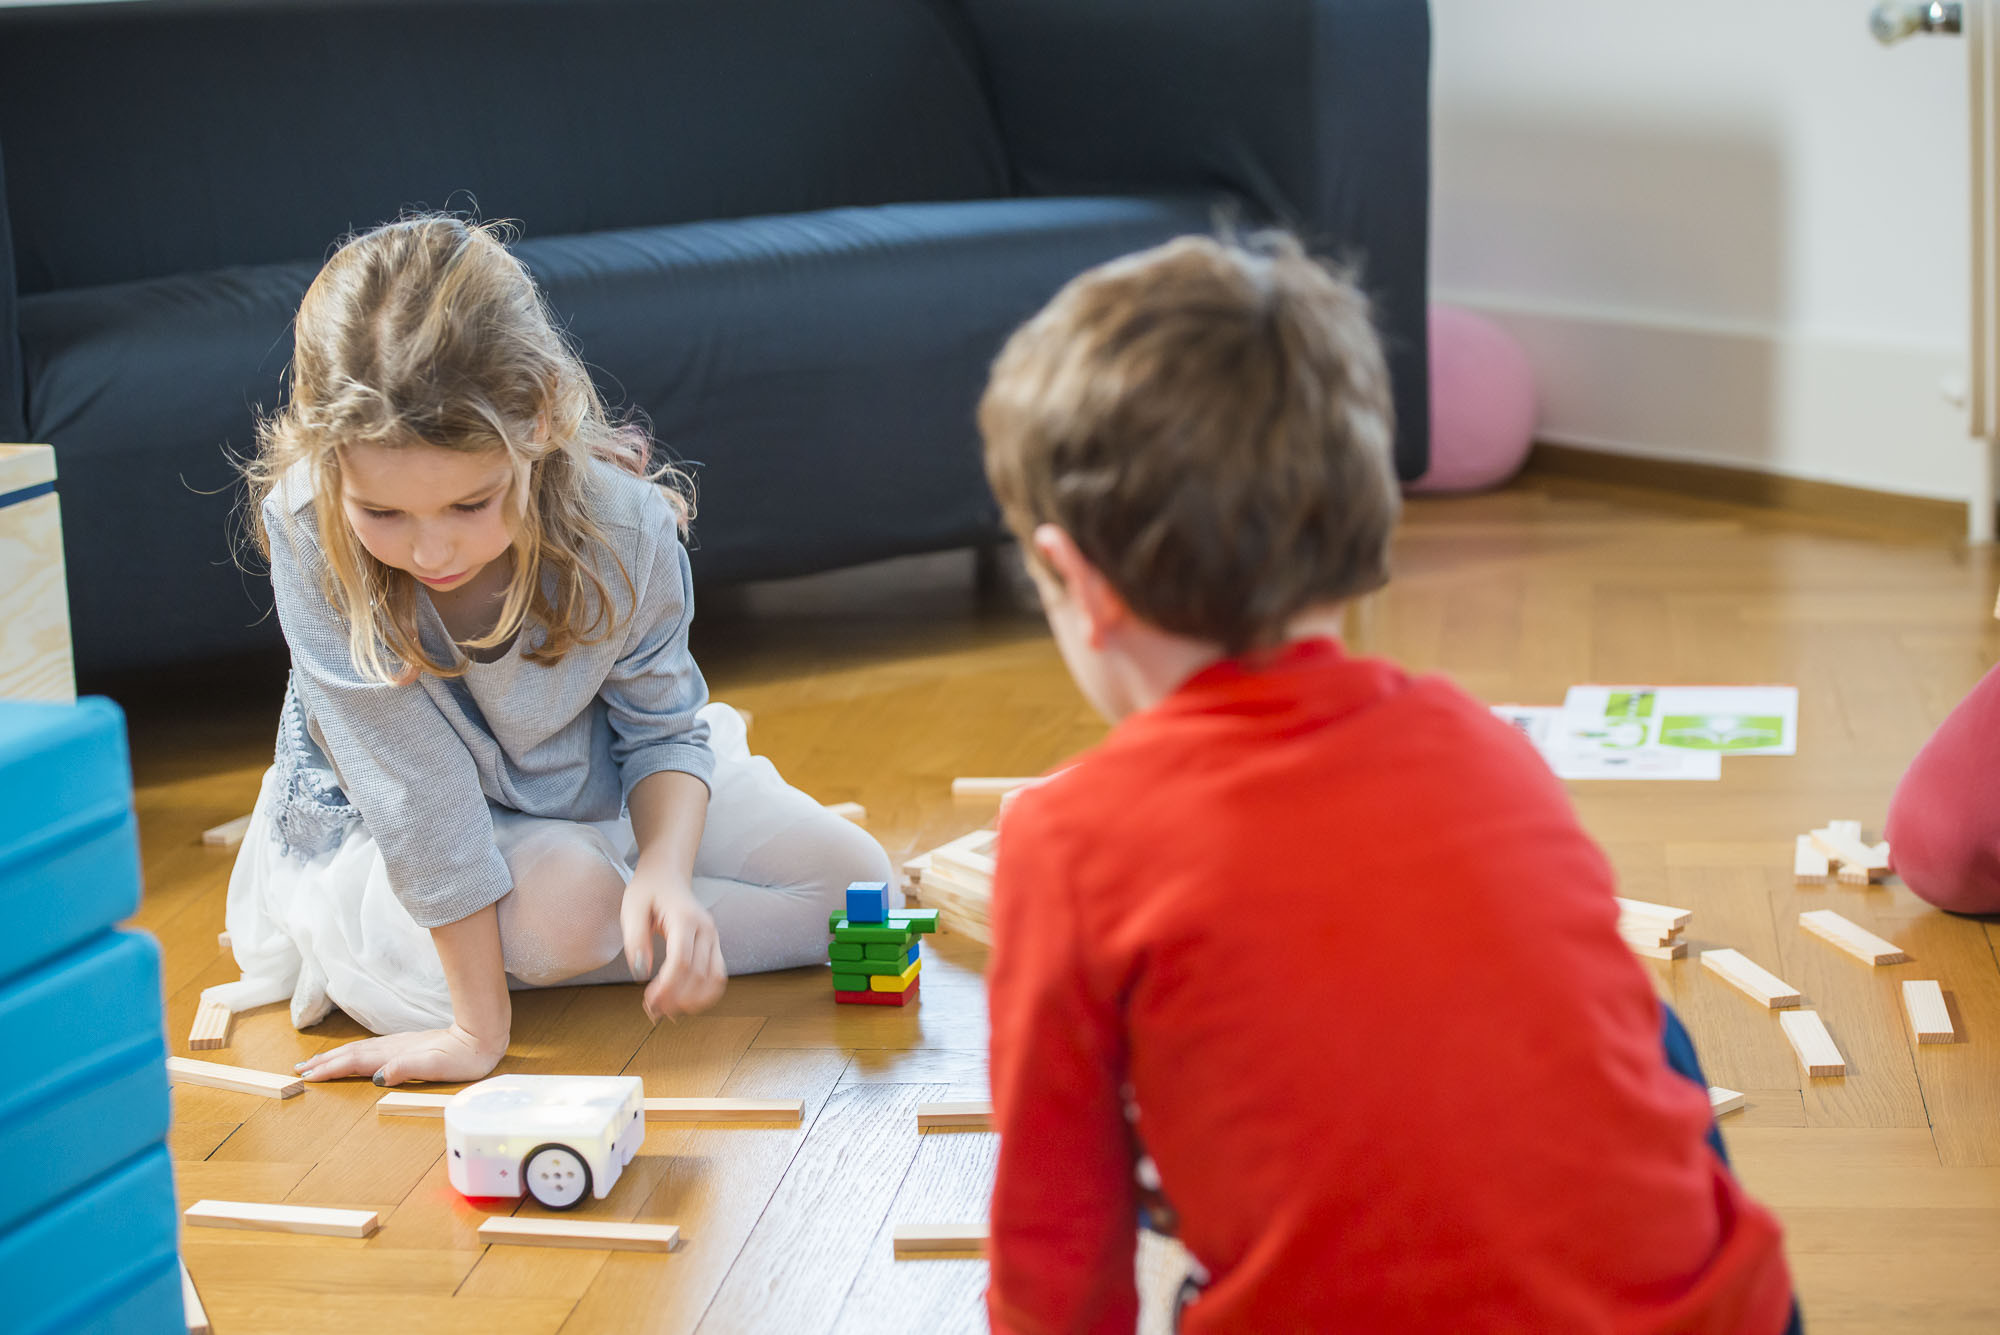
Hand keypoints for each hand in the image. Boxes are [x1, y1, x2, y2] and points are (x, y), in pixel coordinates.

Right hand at [296, 1022, 506, 1086]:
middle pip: (351, 1054)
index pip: (354, 1062)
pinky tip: (352, 1056)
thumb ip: (406, 1069)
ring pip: (359, 1050)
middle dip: (325, 1062)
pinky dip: (353, 1053)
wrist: (481, 1037)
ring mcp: (399, 1044)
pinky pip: (370, 1050)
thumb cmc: (462, 1057)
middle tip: (300, 1070)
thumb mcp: (436, 1067)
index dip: (330, 1069)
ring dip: (335, 1056)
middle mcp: (393, 1047)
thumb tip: (378, 1076)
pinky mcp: (406, 1045)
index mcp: (395, 1054)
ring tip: (316, 1062)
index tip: (308, 1076)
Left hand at [620, 873, 725, 1020]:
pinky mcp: (714, 945)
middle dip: (676, 999)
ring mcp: (714, 937)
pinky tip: (685, 1003)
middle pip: (698, 974)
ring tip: (669, 1012)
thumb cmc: (648, 891)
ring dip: (694, 1001)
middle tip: (653, 1012)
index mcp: (685, 918)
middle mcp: (706, 928)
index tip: (649, 1002)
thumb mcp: (632, 909)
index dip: (667, 987)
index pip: (682, 961)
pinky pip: (718, 975)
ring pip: (714, 979)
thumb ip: (635, 939)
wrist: (667, 875)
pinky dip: (705, 994)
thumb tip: (641, 974)